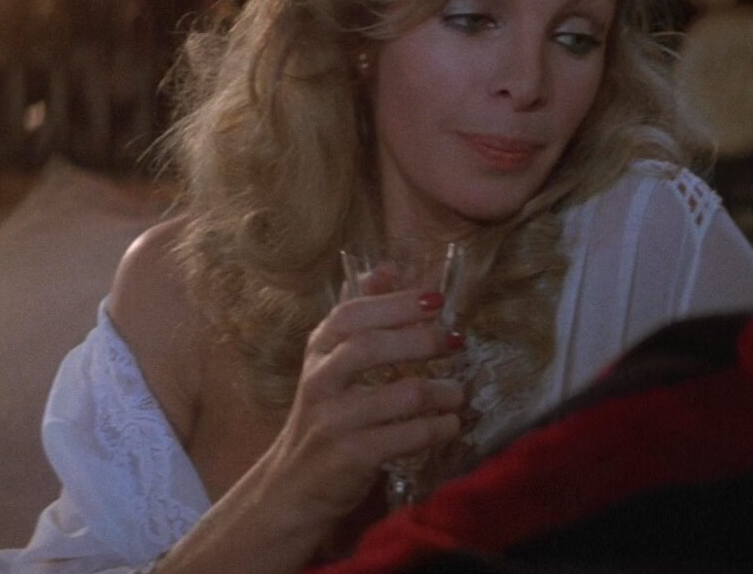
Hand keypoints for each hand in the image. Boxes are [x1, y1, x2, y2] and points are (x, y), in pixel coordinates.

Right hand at [256, 267, 466, 524]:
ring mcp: (334, 420)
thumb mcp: (331, 363)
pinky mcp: (351, 457)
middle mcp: (319, 381)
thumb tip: (386, 267)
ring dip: (441, 391)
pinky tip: (450, 425)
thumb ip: (359, 317)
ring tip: (459, 393)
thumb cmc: (325, 416)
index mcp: (318, 351)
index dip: (395, 303)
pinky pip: (406, 437)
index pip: (351, 314)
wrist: (292, 485)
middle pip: (369, 347)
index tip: (435, 300)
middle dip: (421, 341)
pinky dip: (438, 428)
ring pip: (399, 396)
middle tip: (456, 342)